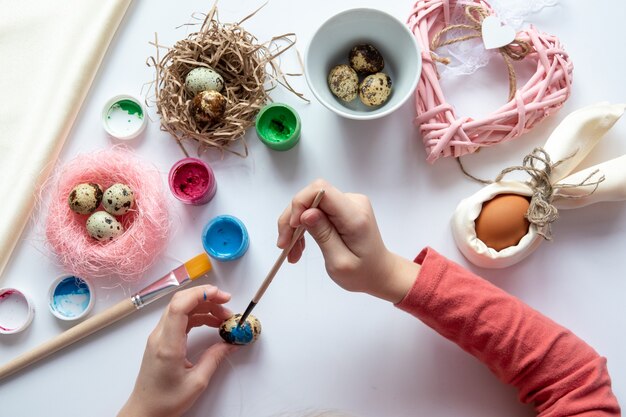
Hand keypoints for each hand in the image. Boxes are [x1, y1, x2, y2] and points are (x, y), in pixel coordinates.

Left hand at [118, 285, 236, 416]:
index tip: (220, 296)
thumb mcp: (197, 382)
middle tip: (227, 303)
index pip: (179, 307)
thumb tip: (230, 342)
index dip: (200, 294)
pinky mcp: (162, 340)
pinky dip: (197, 316)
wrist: (145, 411)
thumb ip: (215, 358)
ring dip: (204, 307)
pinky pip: (180, 319)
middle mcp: (160, 336)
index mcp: (167, 345)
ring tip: (223, 317)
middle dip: (206, 297)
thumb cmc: (165, 401)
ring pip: (181, 308)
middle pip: (181, 302)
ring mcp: (159, 336)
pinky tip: (211, 323)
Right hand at [277, 179, 419, 302]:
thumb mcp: (340, 262)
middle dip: (292, 219)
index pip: (321, 190)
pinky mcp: (342, 209)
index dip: (300, 204)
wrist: (379, 273)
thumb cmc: (362, 273)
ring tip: (292, 252)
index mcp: (355, 215)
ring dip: (295, 226)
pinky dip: (304, 227)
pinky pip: (315, 211)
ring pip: (309, 204)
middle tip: (284, 245)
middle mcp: (353, 202)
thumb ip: (323, 235)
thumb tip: (306, 213)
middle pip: (311, 196)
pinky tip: (299, 246)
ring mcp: (348, 203)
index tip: (292, 228)